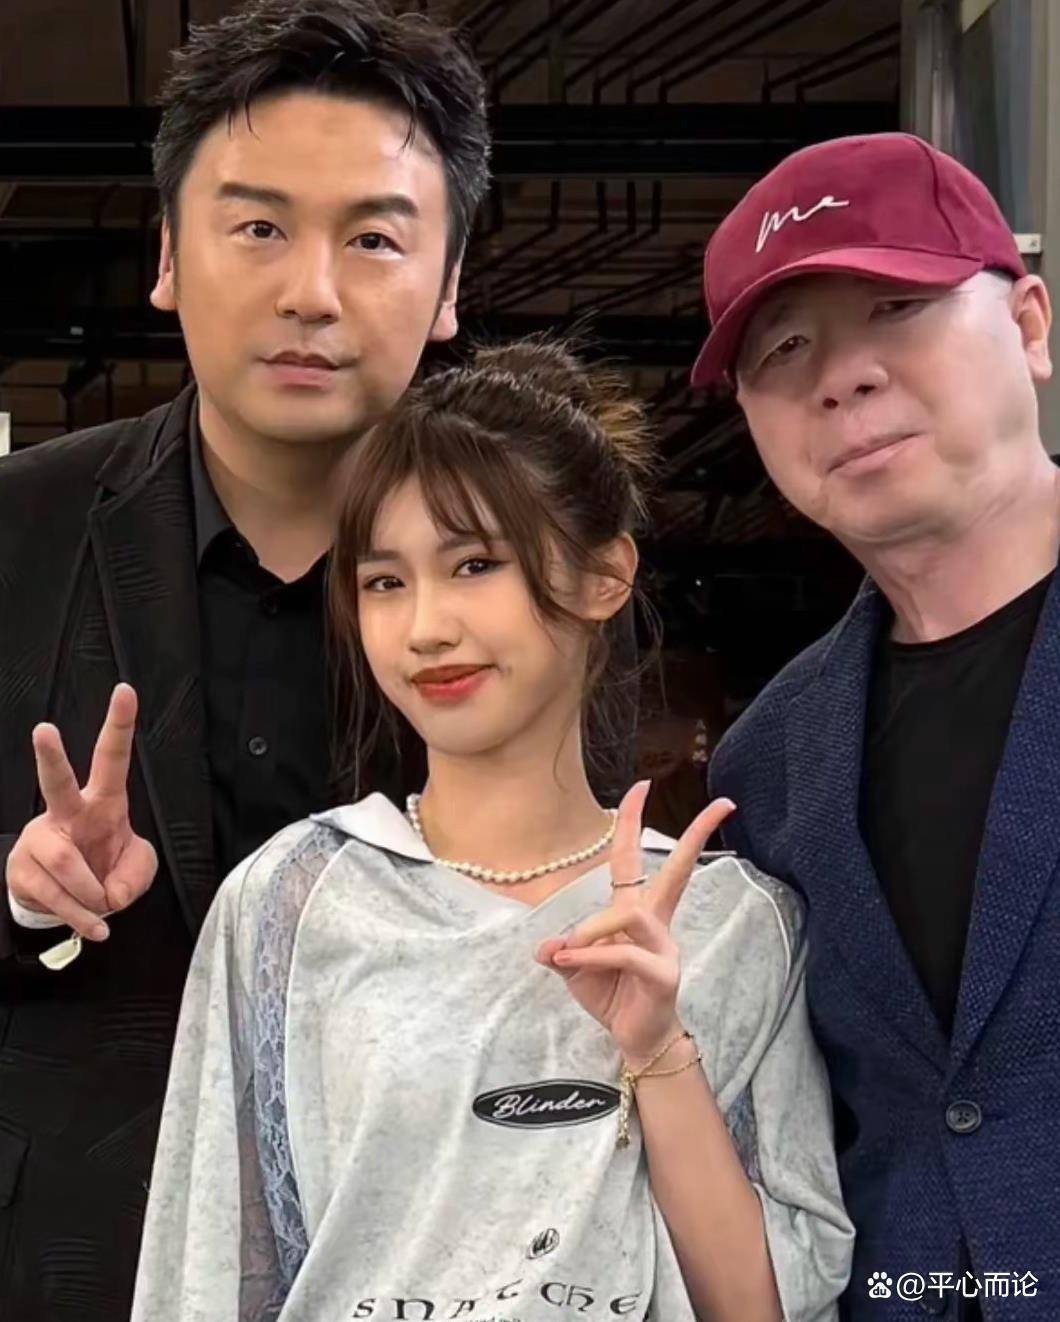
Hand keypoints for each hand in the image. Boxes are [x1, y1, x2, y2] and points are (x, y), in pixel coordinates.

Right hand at [5, 684, 157, 940]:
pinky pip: (54, 895)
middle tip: (43, 729)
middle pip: (57, 782)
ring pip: (65, 862)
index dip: (119, 725)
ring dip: (91, 893)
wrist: (75, 901)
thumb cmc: (109, 868)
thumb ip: (134, 876)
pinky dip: (81, 916)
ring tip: (103, 905)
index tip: (125, 690)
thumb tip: (109, 893)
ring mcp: (39, 839)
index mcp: (103, 802)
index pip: (112, 759)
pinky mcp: (22, 869)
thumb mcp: (139, 869)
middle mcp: (66, 813)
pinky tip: (95, 926)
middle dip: (49, 756)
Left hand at [535, 781, 735, 1063]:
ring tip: (569, 949)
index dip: (632, 821)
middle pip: (677, 869)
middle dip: (697, 835)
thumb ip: (561, 952)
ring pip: (631, 914)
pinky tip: (572, 964)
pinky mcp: (663, 973)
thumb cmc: (611, 995)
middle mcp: (655, 922)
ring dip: (593, 928)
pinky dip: (593, 956)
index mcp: (635, 912)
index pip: (633, 857)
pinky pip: (623, 952)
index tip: (641, 785)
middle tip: (721, 805)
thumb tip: (547, 947)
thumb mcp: (575, 969)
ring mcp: (664, 946)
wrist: (634, 1039)